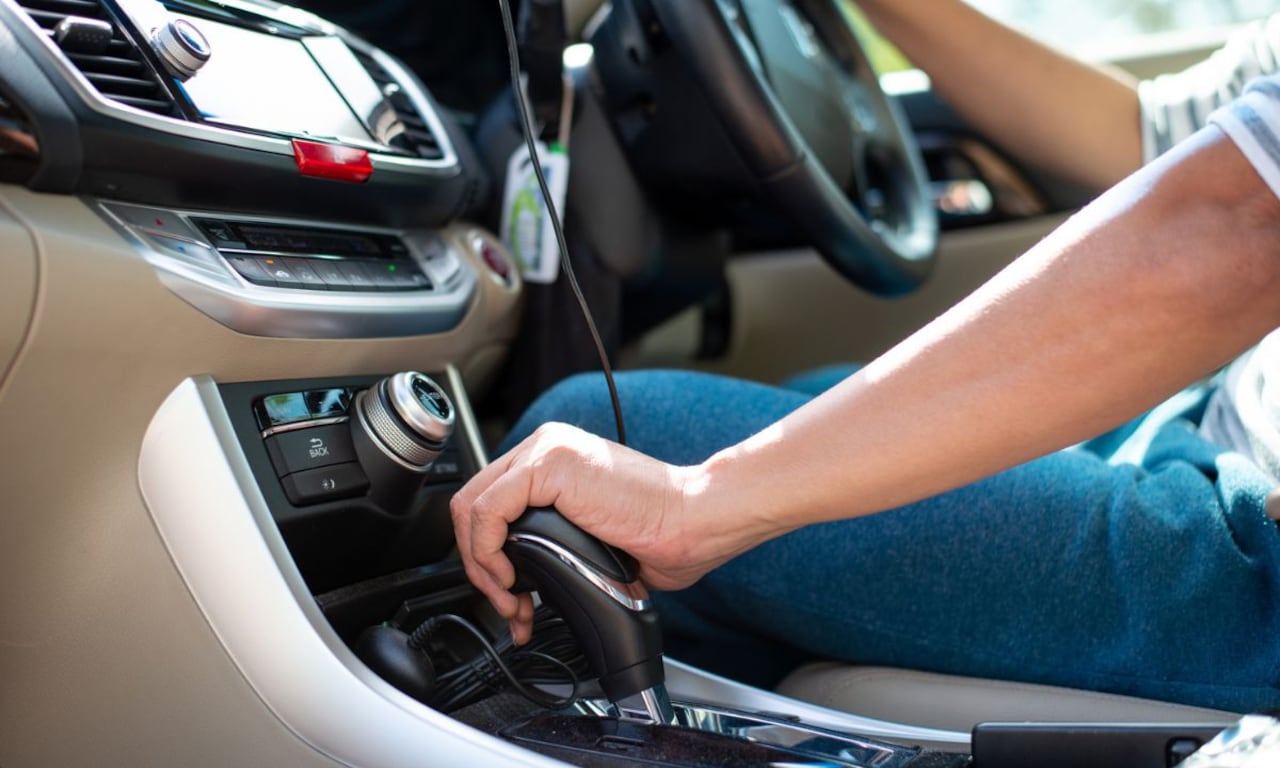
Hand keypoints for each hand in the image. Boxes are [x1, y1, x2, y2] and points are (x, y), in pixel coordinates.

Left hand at [450, 422, 730, 643]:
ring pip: (471, 510)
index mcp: (553, 461)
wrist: (696, 521)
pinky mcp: (546, 464)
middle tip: (507, 606)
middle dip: (479, 568)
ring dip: (481, 567)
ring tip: (511, 602)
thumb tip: (524, 584)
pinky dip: (488, 553)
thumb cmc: (663, 534)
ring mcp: (543, 451)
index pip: (488, 505)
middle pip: (471, 508)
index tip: (511, 598)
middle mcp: (543, 447)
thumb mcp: (588, 541)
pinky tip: (512, 580)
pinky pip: (487, 511)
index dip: (486, 558)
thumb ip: (551, 546)